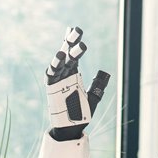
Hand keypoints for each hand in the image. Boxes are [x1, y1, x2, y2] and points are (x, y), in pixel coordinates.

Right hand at [44, 26, 109, 140]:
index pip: (74, 54)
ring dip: (66, 52)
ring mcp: (57, 80)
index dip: (74, 42)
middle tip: (78, 30)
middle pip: (67, 54)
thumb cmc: (81, 113)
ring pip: (61, 62)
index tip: (76, 29)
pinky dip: (55, 65)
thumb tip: (105, 73)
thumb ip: (98, 85)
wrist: (72, 128)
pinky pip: (52, 74)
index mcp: (73, 74)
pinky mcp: (52, 88)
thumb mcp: (93, 97)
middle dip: (71, 41)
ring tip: (74, 46)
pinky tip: (60, 56)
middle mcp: (65, 74)